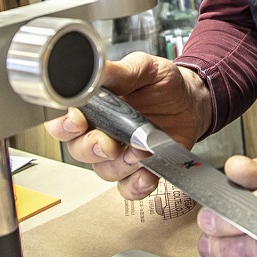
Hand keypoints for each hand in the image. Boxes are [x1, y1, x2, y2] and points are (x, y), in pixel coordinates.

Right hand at [44, 50, 211, 199]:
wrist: (191, 100)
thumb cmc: (162, 83)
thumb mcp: (143, 68)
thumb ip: (120, 72)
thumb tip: (98, 69)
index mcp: (95, 109)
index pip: (65, 124)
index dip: (64, 127)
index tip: (77, 121)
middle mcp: (101, 134)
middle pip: (80, 151)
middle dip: (92, 148)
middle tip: (109, 143)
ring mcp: (120, 155)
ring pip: (105, 171)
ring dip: (121, 165)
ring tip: (141, 151)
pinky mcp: (140, 170)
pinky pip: (129, 188)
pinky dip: (137, 185)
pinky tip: (147, 175)